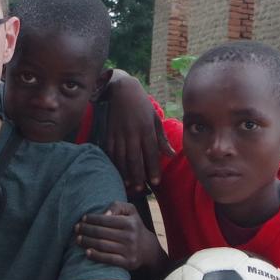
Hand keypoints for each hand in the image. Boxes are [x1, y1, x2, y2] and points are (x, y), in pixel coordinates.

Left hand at [73, 201, 166, 274]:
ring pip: (102, 246)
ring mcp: (129, 251)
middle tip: (76, 228)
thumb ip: (117, 206)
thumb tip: (104, 214)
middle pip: (101, 233)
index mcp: (129, 223)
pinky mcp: (128, 263)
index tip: (82, 219)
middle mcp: (130, 236)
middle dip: (86, 230)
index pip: (105, 220)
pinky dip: (96, 256)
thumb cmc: (134, 226)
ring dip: (87, 242)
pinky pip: (108, 259)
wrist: (148, 249)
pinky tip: (87, 252)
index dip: (91, 219)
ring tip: (78, 239)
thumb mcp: (131, 211)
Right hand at [101, 73, 168, 198]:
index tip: (156, 182)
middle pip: (135, 158)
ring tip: (128, 186)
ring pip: (122, 157)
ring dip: (125, 173)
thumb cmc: (141, 104)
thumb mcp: (155, 118)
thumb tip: (171, 154)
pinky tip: (115, 173)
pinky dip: (113, 163)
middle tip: (140, 190)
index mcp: (146, 129)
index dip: (153, 168)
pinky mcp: (109, 132)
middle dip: (138, 175)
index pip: (151, 152)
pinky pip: (110, 151)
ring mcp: (119, 133)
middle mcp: (133, 132)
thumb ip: (162, 138)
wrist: (121, 89)